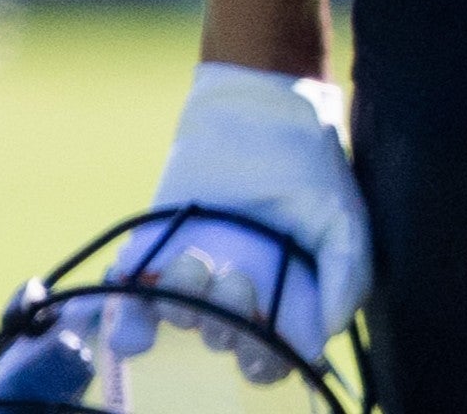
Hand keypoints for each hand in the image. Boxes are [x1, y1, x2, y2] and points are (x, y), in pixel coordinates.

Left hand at [107, 64, 368, 378]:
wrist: (259, 105)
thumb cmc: (309, 163)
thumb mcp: (342, 217)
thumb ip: (348, 275)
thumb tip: (323, 335)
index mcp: (285, 296)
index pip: (271, 358)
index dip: (264, 361)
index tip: (261, 337)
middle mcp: (237, 294)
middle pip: (225, 342)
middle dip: (228, 320)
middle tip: (237, 279)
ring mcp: (193, 274)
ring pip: (179, 318)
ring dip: (184, 301)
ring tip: (198, 261)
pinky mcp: (152, 251)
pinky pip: (126, 302)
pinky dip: (119, 320)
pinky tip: (125, 321)